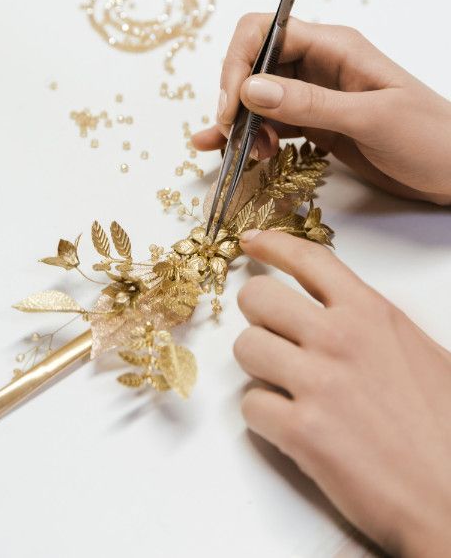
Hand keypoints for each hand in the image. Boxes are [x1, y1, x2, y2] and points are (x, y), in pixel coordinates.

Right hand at [192, 15, 450, 204]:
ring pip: (258, 96)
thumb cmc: (431, 138)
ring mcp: (316, 94)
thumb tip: (250, 89)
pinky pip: (272, 123)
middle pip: (254, 63)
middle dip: (234, 96)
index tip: (231, 104)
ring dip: (242, 122)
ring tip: (245, 155)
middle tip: (231, 134)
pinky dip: (251, 137)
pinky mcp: (316, 124)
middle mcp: (319, 64)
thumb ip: (310, 103)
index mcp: (335, 46)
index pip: (266, 32)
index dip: (239, 62)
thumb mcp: (372, 119)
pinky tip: (234, 154)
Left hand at [234, 231, 450, 556]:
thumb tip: (336, 314)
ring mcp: (317, 383)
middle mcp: (338, 338)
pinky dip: (264, 417)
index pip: (309, 259)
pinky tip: (292, 427)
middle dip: (258, 316)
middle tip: (274, 336)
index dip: (272, 244)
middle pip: (257, 297)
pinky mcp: (301, 432)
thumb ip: (370, 325)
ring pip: (245, 348)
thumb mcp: (415, 351)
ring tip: (285, 387)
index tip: (250, 242)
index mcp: (370, 313)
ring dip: (258, 367)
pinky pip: (250, 406)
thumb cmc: (445, 429)